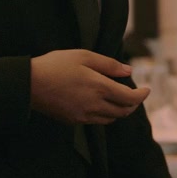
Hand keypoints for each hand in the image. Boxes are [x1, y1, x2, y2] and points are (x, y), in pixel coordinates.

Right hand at [30, 49, 148, 125]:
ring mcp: (84, 116)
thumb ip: (109, 65)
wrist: (29, 84)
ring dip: (120, 110)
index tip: (147, 90)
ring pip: (111, 119)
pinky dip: (106, 115)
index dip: (142, 96)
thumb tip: (129, 72)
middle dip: (133, 104)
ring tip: (120, 99)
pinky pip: (97, 121)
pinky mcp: (74, 121)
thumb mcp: (83, 56)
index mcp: (99, 87)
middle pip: (123, 111)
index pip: (130, 98)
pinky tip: (102, 105)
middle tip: (136, 95)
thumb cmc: (55, 65)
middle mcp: (94, 105)